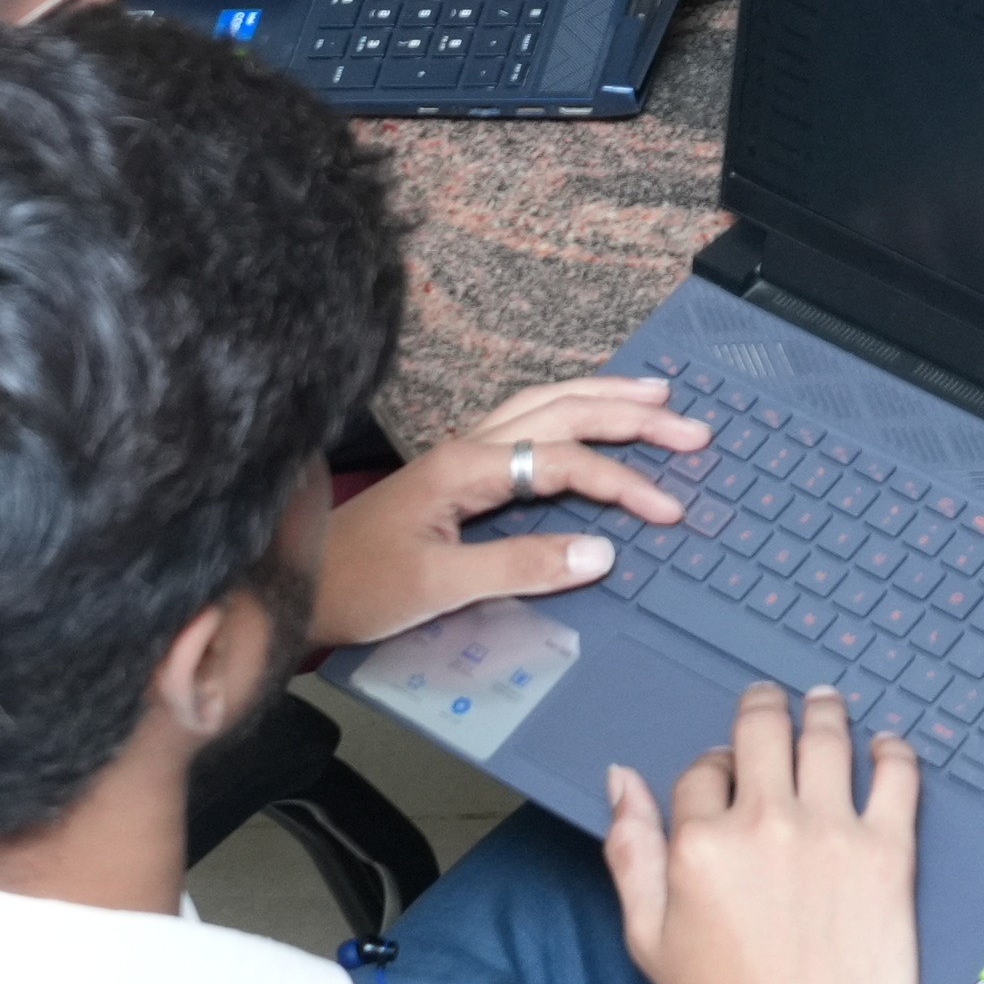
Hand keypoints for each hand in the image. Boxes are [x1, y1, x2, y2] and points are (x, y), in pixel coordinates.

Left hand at [312, 367, 707, 643]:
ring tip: (656, 395)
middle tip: (691, 429)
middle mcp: (466, 447)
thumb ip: (520, 565)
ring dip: (603, 398)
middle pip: (563, 410)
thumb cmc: (356, 587)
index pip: (564, 463)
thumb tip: (601, 551)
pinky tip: (587, 414)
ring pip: (545, 404)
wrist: (292, 587)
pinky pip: (527, 421)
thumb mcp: (439, 587)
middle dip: (632, 415)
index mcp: (464, 468)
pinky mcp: (456, 471)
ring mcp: (460, 454)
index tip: (668, 512)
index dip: (623, 484)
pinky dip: (570, 410)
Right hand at [607, 680, 927, 983]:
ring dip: (824, 710)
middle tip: (773, 698)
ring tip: (826, 702)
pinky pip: (896, 774)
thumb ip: (630, 851)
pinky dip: (892, 750)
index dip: (714, 767)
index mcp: (700, 843)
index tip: (728, 775)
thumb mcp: (648, 937)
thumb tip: (620, 781)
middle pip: (763, 729)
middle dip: (764, 706)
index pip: (703, 770)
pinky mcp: (888, 851)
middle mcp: (764, 824)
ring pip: (827, 737)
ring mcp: (830, 832)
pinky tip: (886, 746)